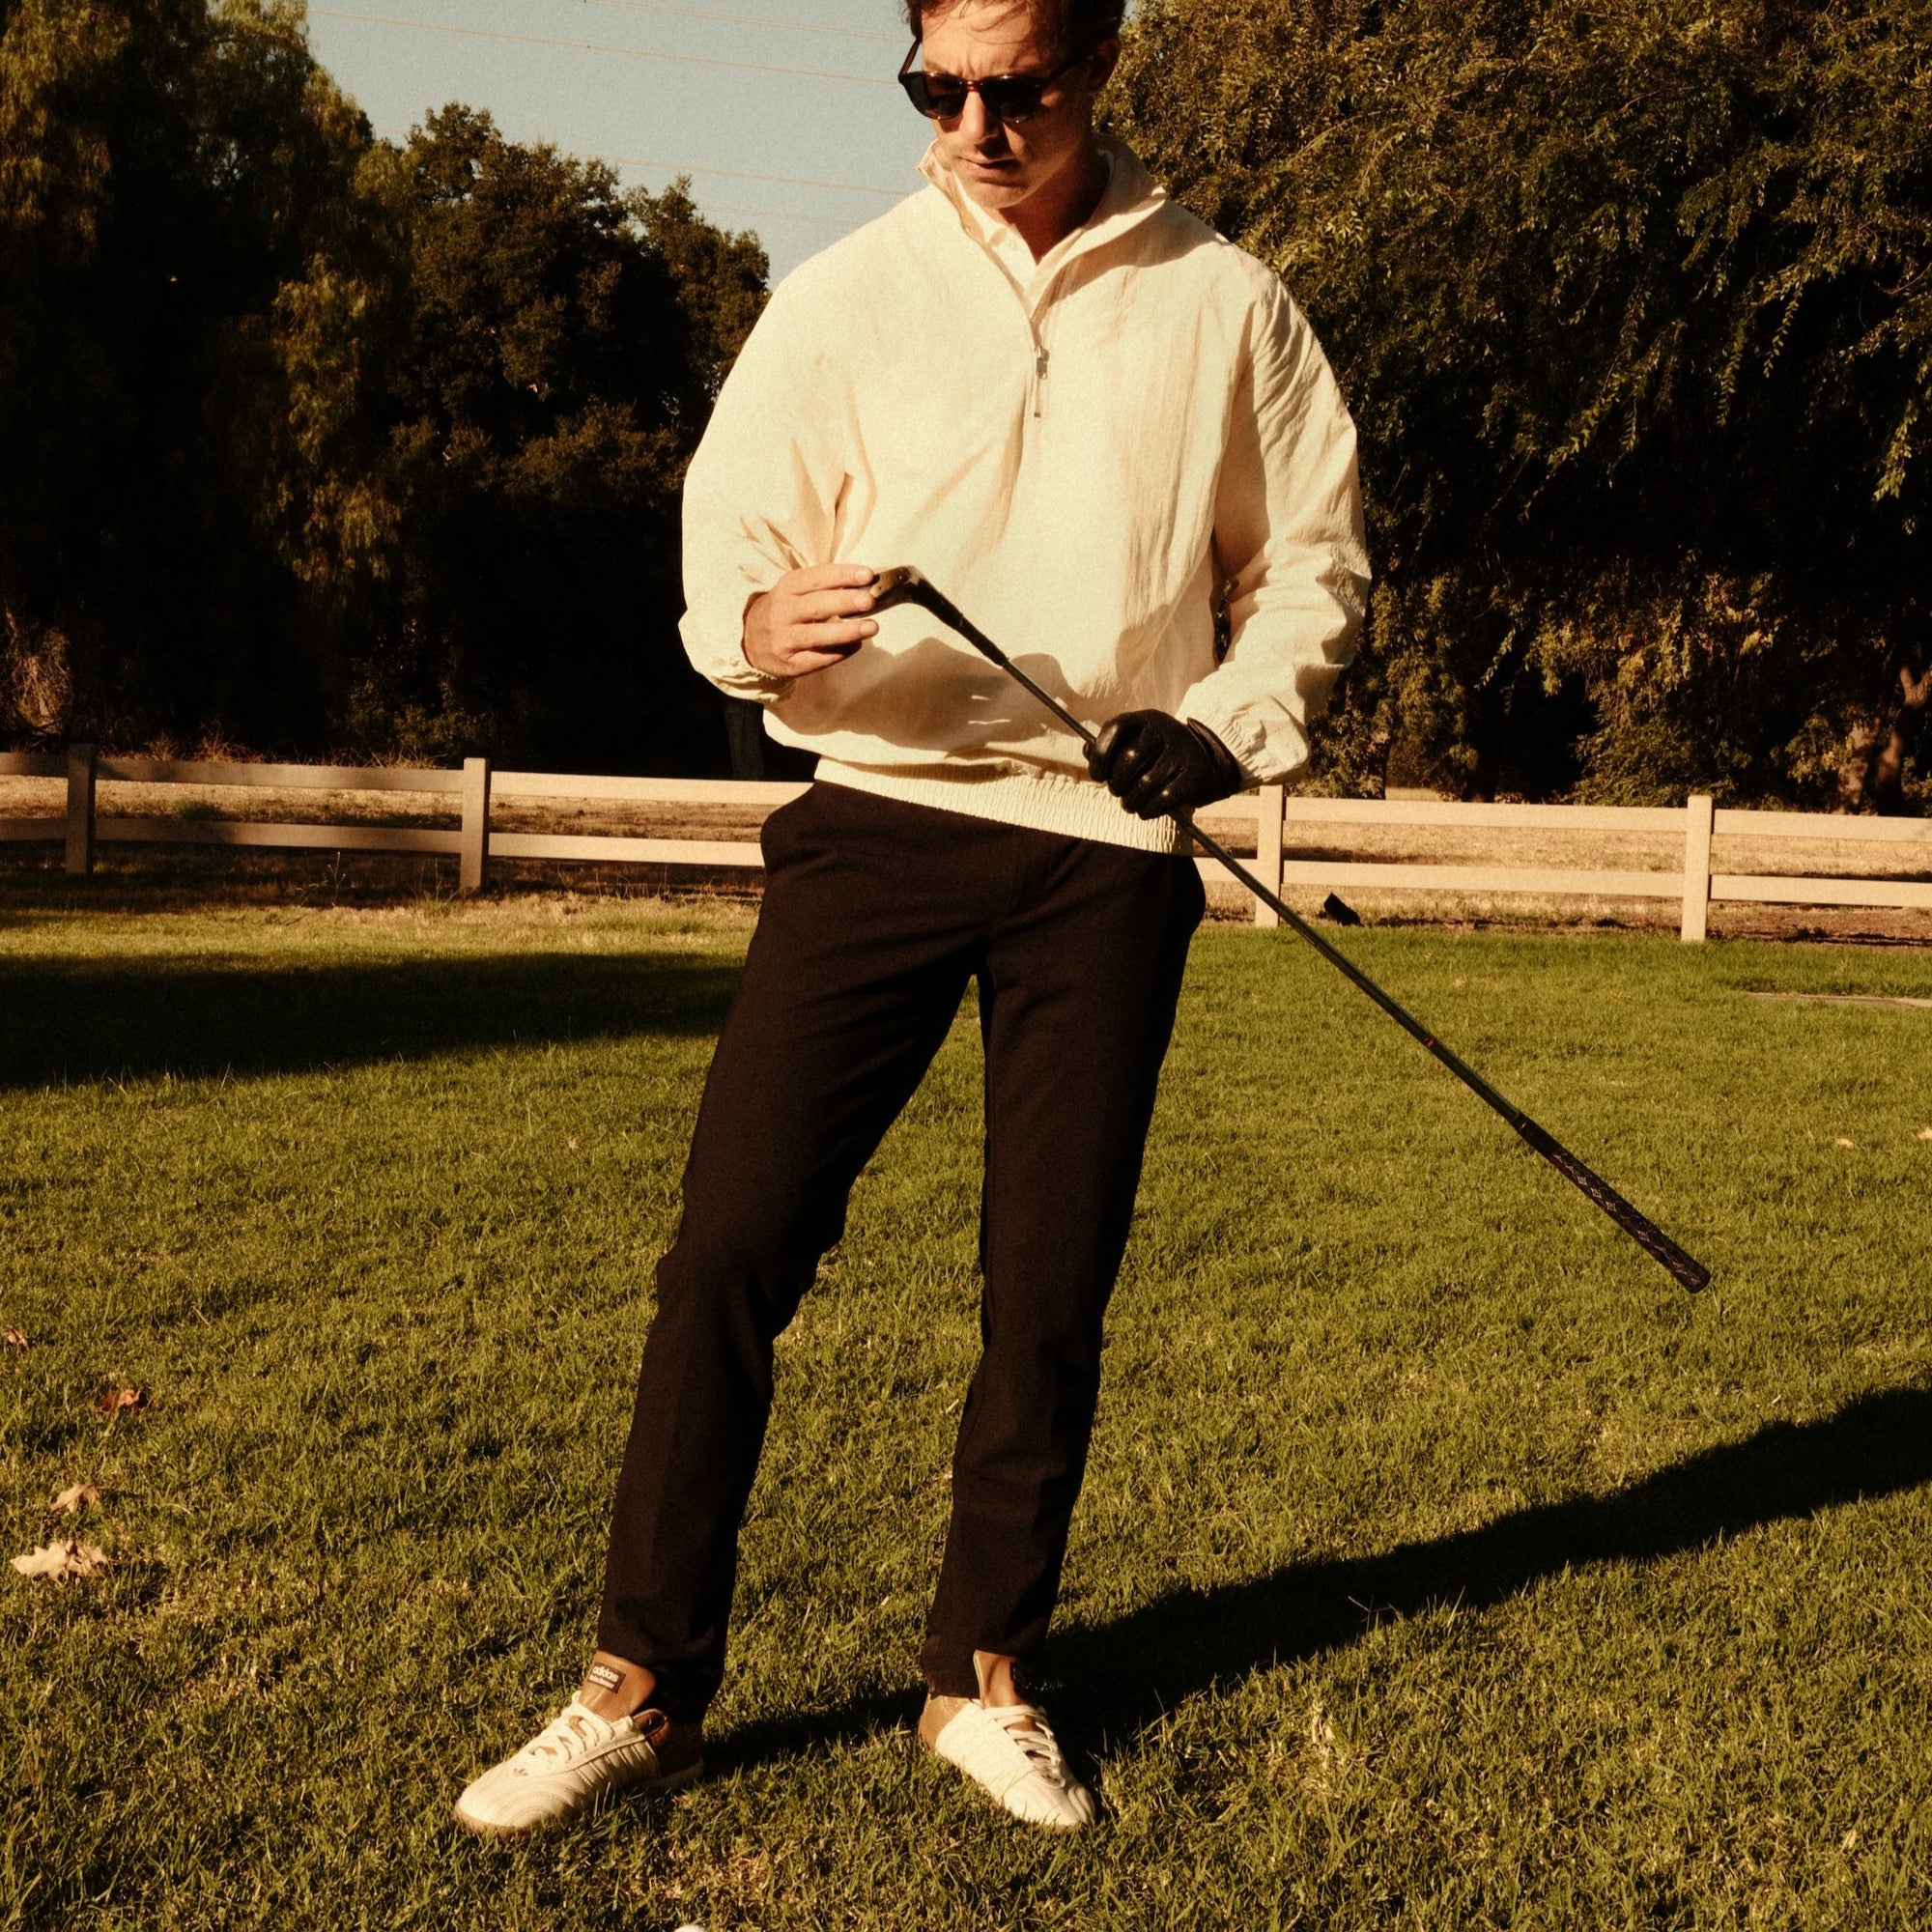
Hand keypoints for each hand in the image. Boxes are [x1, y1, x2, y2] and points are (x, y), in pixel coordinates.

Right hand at [742, 563, 877, 677]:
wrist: (749, 641)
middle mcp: (783, 612)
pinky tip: (856, 646)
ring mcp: (785, 639)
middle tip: (869, 601)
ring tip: (871, 627)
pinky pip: (818, 658)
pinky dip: (839, 652)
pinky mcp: (790, 663)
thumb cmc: (783, 612)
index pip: (817, 577)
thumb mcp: (794, 592)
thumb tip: (864, 585)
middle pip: (816, 605)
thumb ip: (823, 587)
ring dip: (847, 631)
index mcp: (787, 588)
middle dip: (845, 602)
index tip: (867, 575)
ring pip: (817, 635)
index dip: (843, 575)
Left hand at [1087, 710, 1244, 818]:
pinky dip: (1149, 810)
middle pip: (1130, 757)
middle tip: (1116, 792)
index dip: (1100, 754)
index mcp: (1146, 719)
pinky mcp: (1197, 774)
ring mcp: (1183, 751)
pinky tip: (1145, 811)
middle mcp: (1166, 730)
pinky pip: (1165, 799)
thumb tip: (1087, 751)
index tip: (1097, 776)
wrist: (1206, 759)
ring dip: (1131, 801)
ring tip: (1129, 804)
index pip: (1115, 727)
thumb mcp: (1136, 742)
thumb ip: (1110, 747)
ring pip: (1146, 783)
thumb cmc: (1159, 755)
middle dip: (1116, 782)